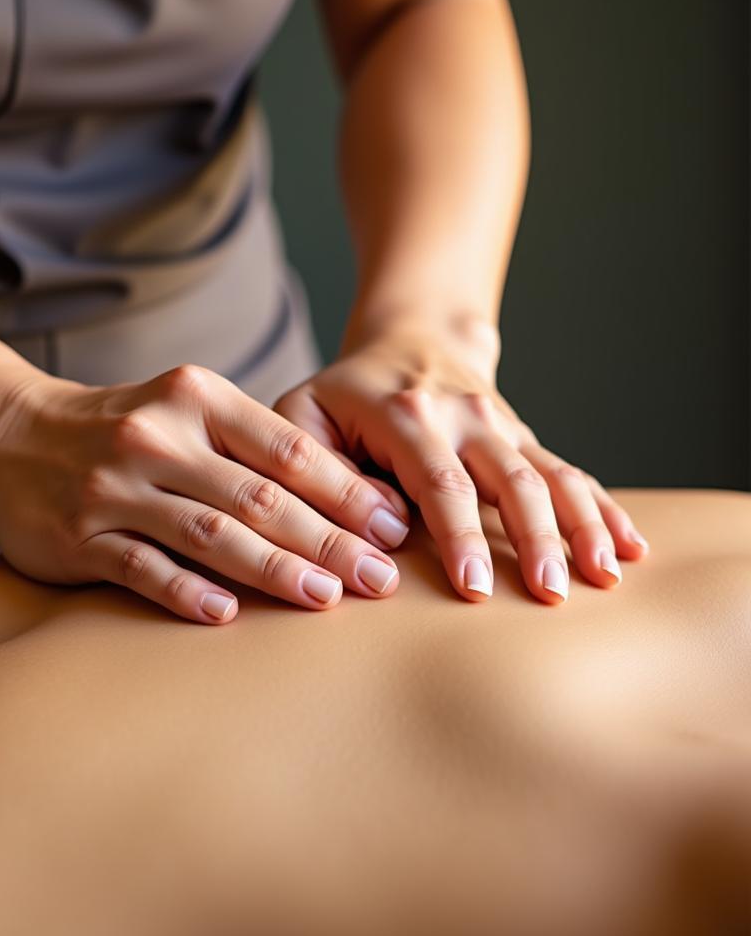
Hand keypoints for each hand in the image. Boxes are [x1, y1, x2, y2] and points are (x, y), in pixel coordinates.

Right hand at [0, 364, 411, 624]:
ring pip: (209, 533)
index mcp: (196, 398)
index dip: (346, 491)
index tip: (393, 527)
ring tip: (326, 597)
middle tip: (380, 580)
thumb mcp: (184, 411)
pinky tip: (227, 614)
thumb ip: (251, 447)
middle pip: (259, 496)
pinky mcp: (78, 535)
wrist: (6, 435)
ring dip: (273, 569)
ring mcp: (114, 486)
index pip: (287, 448)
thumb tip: (346, 501)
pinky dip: (185, 590)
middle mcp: (157, 436)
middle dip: (328, 540)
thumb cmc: (120, 428)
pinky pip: (141, 568)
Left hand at [274, 325, 648, 604]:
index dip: (459, 536)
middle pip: (512, 479)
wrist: (409, 339)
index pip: (440, 480)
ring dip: (582, 526)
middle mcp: (466, 416)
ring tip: (605, 575)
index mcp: (407, 412)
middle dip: (534, 539)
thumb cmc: (344, 394)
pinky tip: (631, 547)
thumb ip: (319, 467)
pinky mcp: (524, 441)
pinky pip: (571, 473)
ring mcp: (503, 427)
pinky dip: (604, 510)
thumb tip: (377, 524)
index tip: (475, 588)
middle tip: (548, 595)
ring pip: (553, 475)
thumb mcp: (304, 414)